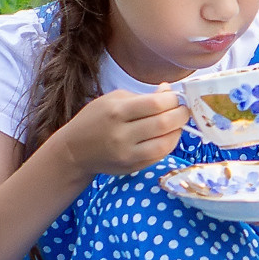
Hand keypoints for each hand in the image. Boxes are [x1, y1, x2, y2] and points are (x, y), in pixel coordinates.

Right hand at [54, 89, 189, 176]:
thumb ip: (143, 97)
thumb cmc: (95, 119)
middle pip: (164, 123)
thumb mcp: (114, 100)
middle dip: (181, 114)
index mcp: (117, 112)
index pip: (155, 104)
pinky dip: (169, 144)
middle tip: (184, 110)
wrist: (74, 150)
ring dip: (178, 131)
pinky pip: (160, 156)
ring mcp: (127, 154)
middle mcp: (122, 134)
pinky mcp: (132, 167)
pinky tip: (168, 136)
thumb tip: (170, 92)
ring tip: (177, 123)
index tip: (176, 97)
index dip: (173, 100)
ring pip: (166, 143)